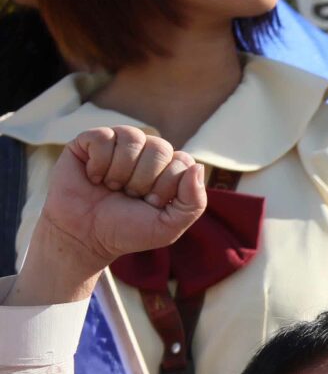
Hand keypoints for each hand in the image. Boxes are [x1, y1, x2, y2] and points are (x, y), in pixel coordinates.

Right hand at [15, 127, 205, 304]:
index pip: (182, 162)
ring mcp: (118, 144)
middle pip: (159, 148)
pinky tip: (94, 177)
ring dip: (121, 171)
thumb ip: (194, 202)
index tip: (150, 204)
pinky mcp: (89, 142)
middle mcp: (146, 152)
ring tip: (111, 187)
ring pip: (132, 137)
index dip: (165, 186)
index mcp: (169, 169)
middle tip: (129, 195)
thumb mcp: (169, 226)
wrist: (84, 236)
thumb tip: (198, 167)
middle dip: (144, 179)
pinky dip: (98, 163)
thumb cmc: (127, 230)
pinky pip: (102, 137)